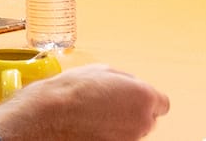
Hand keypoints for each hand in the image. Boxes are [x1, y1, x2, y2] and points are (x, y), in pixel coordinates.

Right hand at [0, 64, 169, 140]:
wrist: (44, 121)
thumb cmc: (68, 95)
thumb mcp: (98, 71)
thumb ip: (122, 79)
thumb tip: (127, 83)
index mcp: (143, 96)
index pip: (161, 103)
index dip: (143, 99)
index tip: (131, 98)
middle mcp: (142, 122)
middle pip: (146, 119)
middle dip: (131, 112)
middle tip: (107, 105)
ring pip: (130, 132)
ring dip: (118, 126)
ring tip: (93, 117)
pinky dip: (107, 137)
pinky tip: (89, 129)